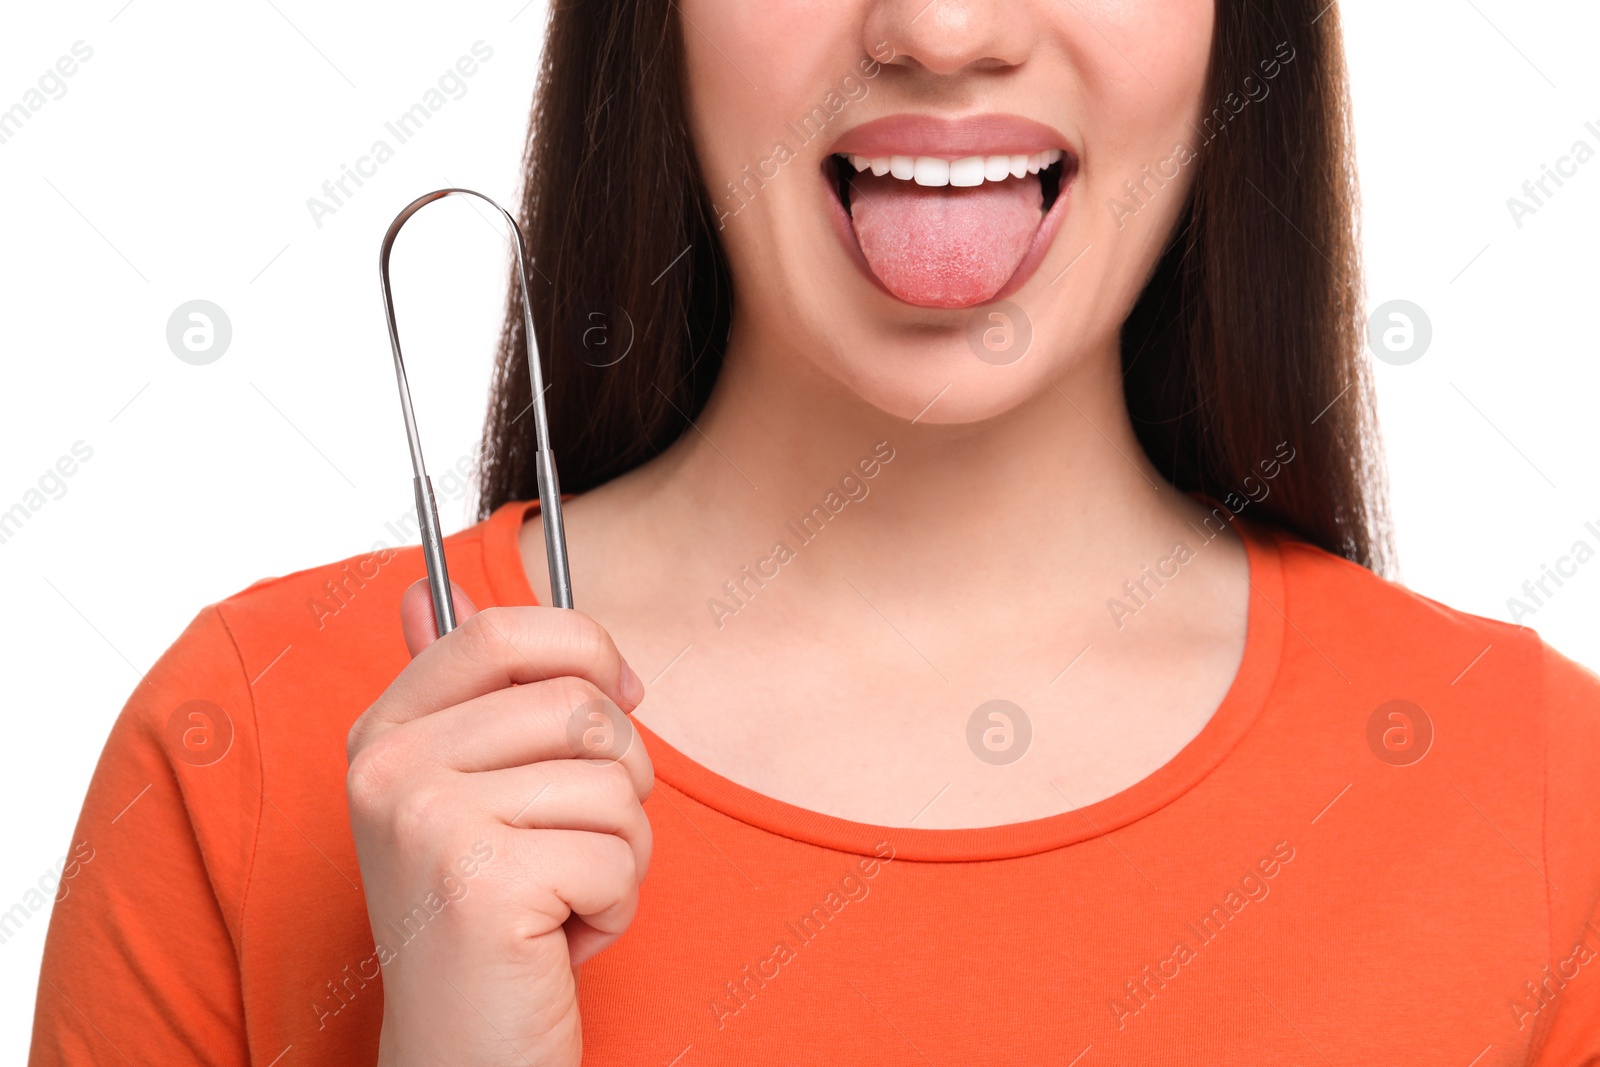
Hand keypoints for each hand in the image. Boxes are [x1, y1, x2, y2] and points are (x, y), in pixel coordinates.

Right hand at [346, 579, 652, 1065]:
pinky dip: (615, 910)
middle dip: (619, 781)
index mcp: (384, 733)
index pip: (501, 628)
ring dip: (621, 854)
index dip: (587, 651)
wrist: (461, 1053)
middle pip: (581, 707)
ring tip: (561, 898)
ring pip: (614, 785)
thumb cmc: (482, 920)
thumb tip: (428, 589)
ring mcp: (427, 824)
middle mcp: (389, 769)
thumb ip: (455, 691)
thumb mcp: (460, 795)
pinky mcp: (482, 886)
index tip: (623, 695)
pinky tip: (558, 940)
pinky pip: (619, 858)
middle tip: (574, 843)